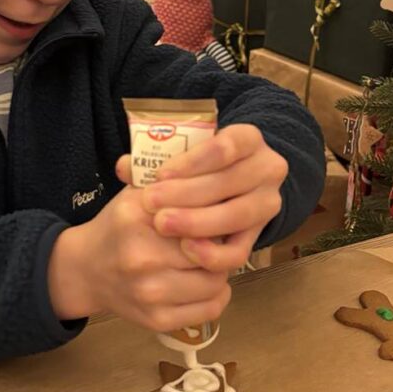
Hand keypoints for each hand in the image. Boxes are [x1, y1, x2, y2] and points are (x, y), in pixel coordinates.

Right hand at [47, 184, 231, 332]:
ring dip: (220, 270)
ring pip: (215, 281)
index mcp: (138, 216)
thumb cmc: (118, 226)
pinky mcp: (157, 319)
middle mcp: (141, 256)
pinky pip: (209, 309)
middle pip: (211, 248)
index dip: (217, 210)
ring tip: (212, 258)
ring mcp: (149, 292)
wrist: (85, 270)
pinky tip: (208, 282)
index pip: (199, 212)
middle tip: (220, 235)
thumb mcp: (134, 193)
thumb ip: (167, 176)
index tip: (221, 207)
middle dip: (221, 241)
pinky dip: (217, 295)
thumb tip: (212, 156)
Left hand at [118, 123, 286, 271]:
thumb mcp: (183, 156)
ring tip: (163, 224)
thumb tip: (125, 167)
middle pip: (230, 181)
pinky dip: (214, 252)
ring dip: (198, 221)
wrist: (228, 188)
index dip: (193, 161)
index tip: (160, 174)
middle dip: (188, 193)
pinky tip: (187, 248)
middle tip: (152, 202)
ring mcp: (267, 203)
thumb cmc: (197, 167)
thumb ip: (157, 158)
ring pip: (237, 215)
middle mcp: (267, 168)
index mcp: (249, 139)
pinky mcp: (259, 235)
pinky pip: (240, 250)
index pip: (227, 145)